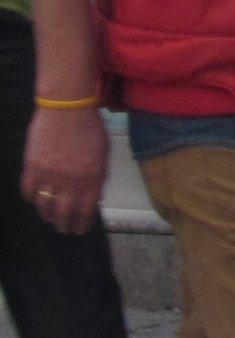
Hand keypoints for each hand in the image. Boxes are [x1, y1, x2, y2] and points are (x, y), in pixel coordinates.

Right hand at [22, 104, 109, 237]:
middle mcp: (71, 182)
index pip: (86, 211)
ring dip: (48, 215)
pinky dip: (32, 198)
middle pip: (64, 213)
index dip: (82, 223)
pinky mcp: (32, 168)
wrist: (67, 108)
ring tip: (50, 218)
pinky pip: (29, 191)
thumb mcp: (103, 154)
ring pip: (45, 206)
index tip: (80, 229)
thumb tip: (93, 195)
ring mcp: (50, 176)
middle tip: (64, 229)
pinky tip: (35, 199)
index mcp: (92, 179)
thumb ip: (97, 176)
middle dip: (64, 224)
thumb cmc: (90, 127)